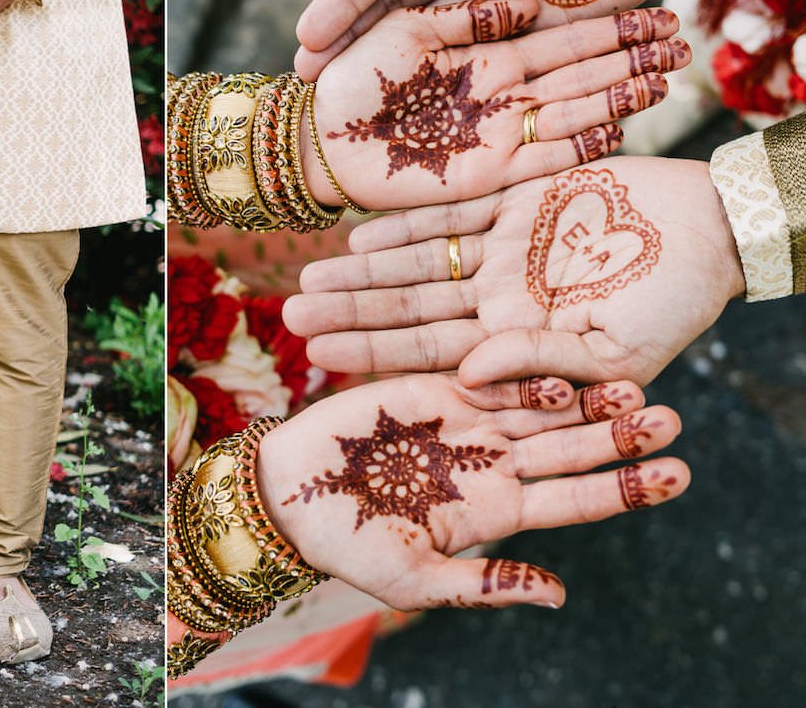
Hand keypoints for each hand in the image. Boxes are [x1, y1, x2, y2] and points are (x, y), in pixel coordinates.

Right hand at [258, 373, 688, 609]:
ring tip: (635, 389)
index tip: (677, 476)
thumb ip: (485, 585)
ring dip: (587, 398)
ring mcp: (467, 422)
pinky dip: (526, 371)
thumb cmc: (347, 546)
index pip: (576, 499)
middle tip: (672, 420)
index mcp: (497, 511)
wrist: (288, 491)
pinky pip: (490, 373)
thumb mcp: (416, 578)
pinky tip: (565, 369)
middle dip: (620, 434)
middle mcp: (493, 463)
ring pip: (541, 405)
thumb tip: (561, 596)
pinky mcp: (434, 386)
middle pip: (571, 446)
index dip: (626, 488)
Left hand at [284, 156, 745, 386]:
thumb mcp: (617, 350)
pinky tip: (358, 233)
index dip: (372, 350)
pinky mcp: (517, 203)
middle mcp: (498, 298)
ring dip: (364, 269)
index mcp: (516, 340)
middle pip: (408, 307)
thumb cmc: (678, 303)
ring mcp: (504, 251)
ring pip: (417, 262)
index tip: (315, 353)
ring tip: (308, 273)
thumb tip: (467, 376)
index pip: (428, 350)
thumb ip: (540, 362)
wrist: (716, 231)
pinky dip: (409, 222)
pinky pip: (451, 214)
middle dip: (349, 309)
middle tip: (288, 310)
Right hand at [294, 0, 742, 80]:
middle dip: (352, 52)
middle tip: (307, 89)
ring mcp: (505, 9)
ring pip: (436, 51)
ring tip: (356, 118)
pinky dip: (461, 97)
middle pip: (397, 18)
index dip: (344, 1)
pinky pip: (495, 70)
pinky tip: (432, 127)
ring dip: (398, 84)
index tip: (307, 37)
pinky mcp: (544, 38)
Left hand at [302, 0, 689, 211]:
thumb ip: (467, 19)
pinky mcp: (488, 175)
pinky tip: (622, 130)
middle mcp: (500, 94)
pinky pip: (545, 159)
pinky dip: (582, 146)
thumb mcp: (407, 32)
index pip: (558, 37)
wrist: (321, 142)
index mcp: (482, 55)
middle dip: (628, 60)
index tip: (654, 13)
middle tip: (682, 42)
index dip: (605, 27)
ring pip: (572, 112)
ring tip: (668, 80)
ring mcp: (499, 135)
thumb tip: (529, 1)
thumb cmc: (352, 80)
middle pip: (579, 73)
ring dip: (618, 99)